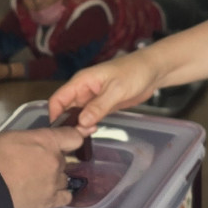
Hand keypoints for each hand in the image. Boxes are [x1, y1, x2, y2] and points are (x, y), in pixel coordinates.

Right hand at [0, 125, 84, 207]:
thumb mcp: (7, 137)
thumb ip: (27, 139)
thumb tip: (30, 145)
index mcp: (46, 141)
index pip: (74, 136)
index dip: (71, 137)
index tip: (65, 141)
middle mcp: (56, 161)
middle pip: (64, 159)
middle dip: (52, 161)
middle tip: (33, 165)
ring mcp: (55, 183)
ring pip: (64, 178)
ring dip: (53, 179)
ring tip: (36, 182)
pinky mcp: (50, 202)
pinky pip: (66, 197)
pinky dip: (59, 195)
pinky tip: (48, 194)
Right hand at [46, 46, 165, 130]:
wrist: (152, 71)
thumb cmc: (134, 72)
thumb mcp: (116, 90)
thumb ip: (98, 106)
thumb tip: (82, 122)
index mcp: (82, 81)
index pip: (58, 98)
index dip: (55, 114)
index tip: (58, 131)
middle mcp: (84, 90)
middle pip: (66, 109)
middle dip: (68, 123)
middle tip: (77, 136)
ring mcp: (93, 98)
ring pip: (78, 114)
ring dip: (79, 125)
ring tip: (85, 135)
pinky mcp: (102, 105)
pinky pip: (90, 116)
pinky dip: (89, 124)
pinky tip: (92, 131)